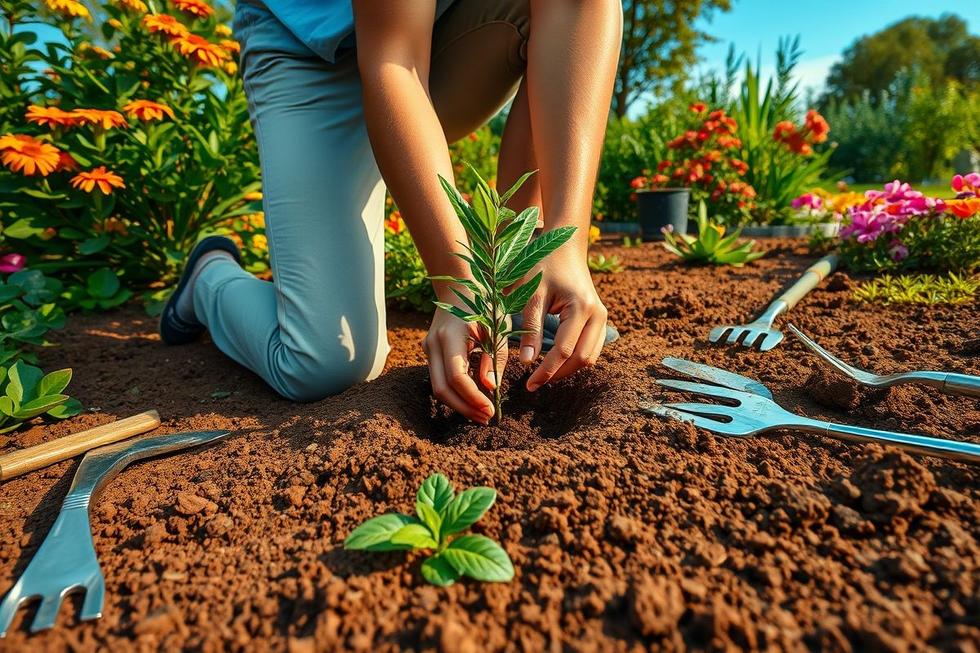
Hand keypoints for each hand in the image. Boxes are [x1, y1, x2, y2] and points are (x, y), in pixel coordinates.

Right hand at [422, 298, 509, 423]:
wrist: (459, 286)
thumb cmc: (484, 305)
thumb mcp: (497, 328)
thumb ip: (495, 358)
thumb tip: (490, 388)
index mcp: (450, 336)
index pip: (456, 377)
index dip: (473, 398)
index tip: (491, 410)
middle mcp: (433, 344)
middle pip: (442, 389)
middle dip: (464, 407)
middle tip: (486, 419)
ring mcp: (428, 349)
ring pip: (438, 387)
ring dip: (459, 403)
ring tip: (482, 413)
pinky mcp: (430, 353)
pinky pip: (439, 379)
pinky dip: (456, 393)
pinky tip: (473, 400)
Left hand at [518, 251, 607, 390]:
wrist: (564, 247)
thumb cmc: (543, 265)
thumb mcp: (531, 294)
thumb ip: (530, 327)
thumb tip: (527, 362)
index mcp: (581, 307)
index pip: (564, 350)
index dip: (546, 370)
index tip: (528, 384)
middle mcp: (598, 314)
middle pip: (582, 359)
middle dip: (558, 374)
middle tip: (534, 383)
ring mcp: (602, 317)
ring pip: (590, 357)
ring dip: (568, 369)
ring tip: (543, 374)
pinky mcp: (600, 319)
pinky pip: (592, 348)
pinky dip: (575, 359)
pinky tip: (555, 362)